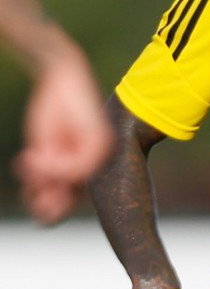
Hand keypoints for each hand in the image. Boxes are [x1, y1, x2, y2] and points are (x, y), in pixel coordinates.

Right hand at [13, 40, 111, 222]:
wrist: (61, 77)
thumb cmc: (52, 113)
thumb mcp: (45, 148)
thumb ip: (47, 174)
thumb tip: (44, 206)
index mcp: (85, 167)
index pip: (69, 203)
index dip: (50, 212)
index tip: (30, 199)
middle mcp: (97, 163)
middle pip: (73, 201)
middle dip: (49, 206)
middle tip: (32, 195)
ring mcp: (101, 153)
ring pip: (74, 184)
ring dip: (47, 181)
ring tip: (29, 161)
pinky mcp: (99, 140)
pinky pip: (77, 167)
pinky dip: (53, 165)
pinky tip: (35, 151)